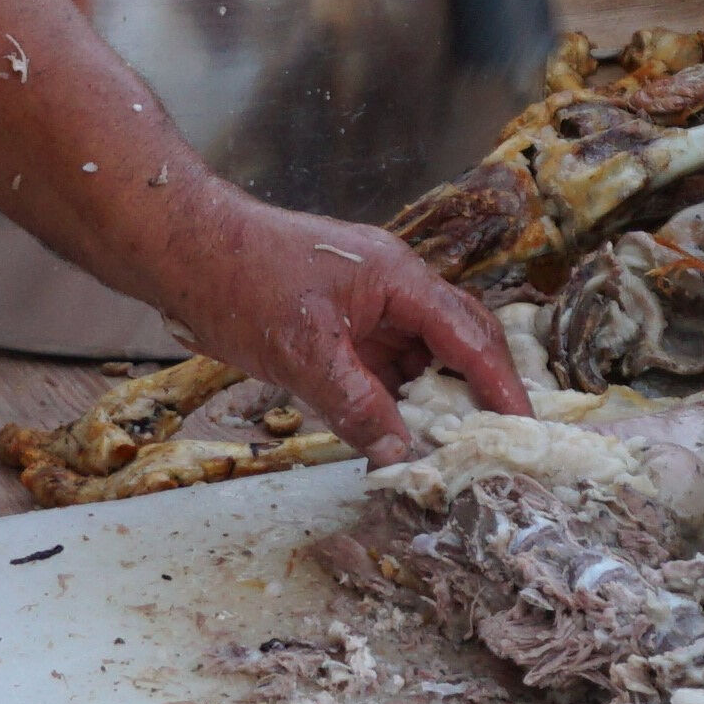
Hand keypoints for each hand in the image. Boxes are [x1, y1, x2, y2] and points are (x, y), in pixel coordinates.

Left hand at [133, 191, 526, 453]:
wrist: (180, 249)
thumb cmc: (240, 280)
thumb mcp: (303, 351)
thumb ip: (357, 404)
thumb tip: (402, 454)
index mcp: (398, 278)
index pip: (469, 334)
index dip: (500, 384)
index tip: (522, 427)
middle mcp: (392, 289)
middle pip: (457, 340)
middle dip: (476, 392)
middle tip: (492, 446)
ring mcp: (364, 307)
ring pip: (417, 359)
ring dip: (430, 402)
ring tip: (445, 454)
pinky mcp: (337, 327)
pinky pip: (381, 367)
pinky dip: (391, 401)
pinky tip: (391, 436)